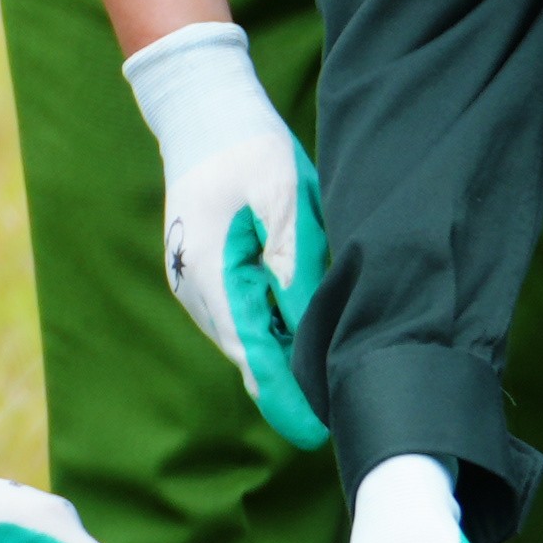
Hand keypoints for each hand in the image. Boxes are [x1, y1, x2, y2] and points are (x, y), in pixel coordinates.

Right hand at [116, 20, 325, 444]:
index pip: (254, 355)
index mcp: (212, 275)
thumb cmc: (248, 147)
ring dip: (287, 356)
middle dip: (294, 384)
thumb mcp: (285, 198)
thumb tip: (311, 326)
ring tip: (338, 377)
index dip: (289, 396)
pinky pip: (246, 317)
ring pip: (249, 339)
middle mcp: (198, 291)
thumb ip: (296, 264)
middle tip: (344, 411)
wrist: (203, 111)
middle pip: (251, 357)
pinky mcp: (209, 277)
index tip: (321, 431)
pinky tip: (311, 334)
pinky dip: (276, 330)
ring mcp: (198, 286)